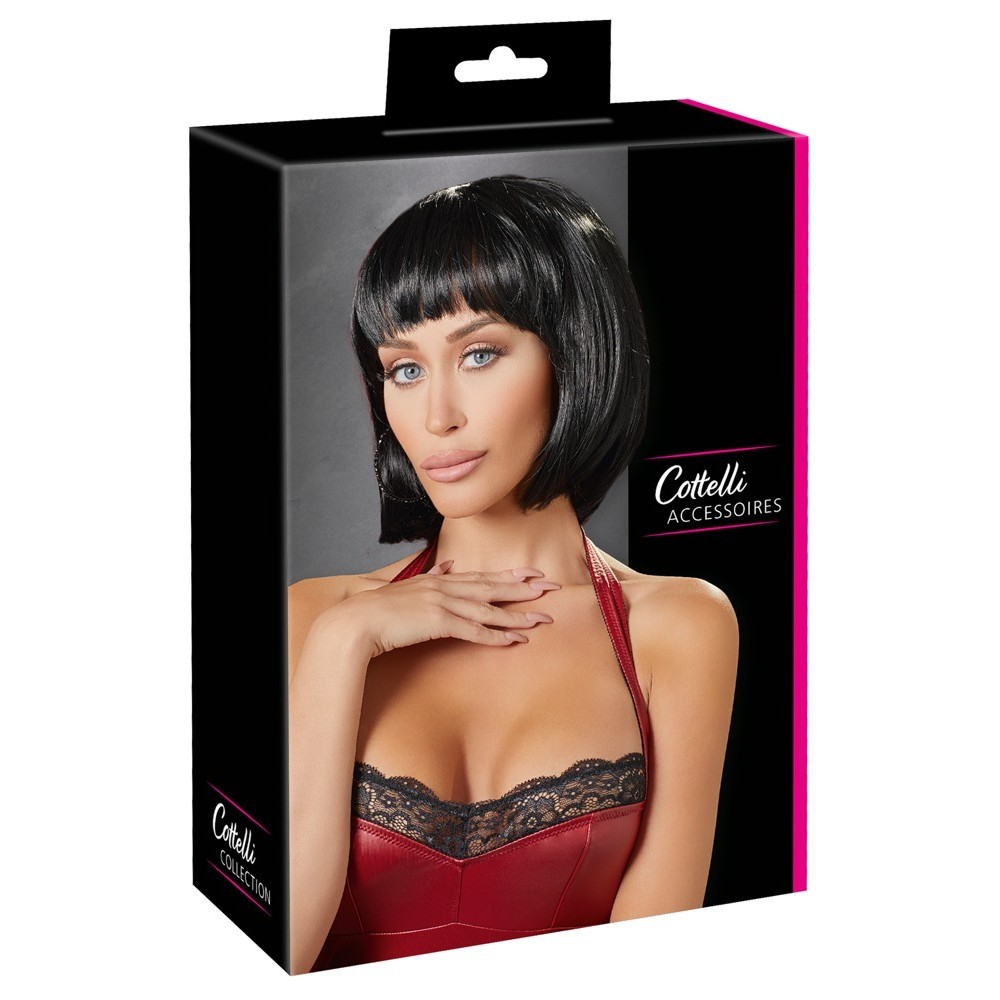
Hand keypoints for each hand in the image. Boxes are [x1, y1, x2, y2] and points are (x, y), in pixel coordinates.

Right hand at [328, 563, 558, 657]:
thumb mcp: (406, 587)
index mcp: (437, 580)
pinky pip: (473, 630)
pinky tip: (515, 640)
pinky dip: (496, 635)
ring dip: (517, 615)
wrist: (355, 622)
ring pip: (488, 609)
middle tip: (550, 587)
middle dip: (523, 588)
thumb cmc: (376, 610)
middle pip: (491, 587)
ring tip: (542, 619)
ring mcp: (441, 603)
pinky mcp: (437, 622)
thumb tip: (445, 565)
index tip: (531, 573)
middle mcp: (443, 587)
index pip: (480, 576)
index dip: (508, 575)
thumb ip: (428, 577)